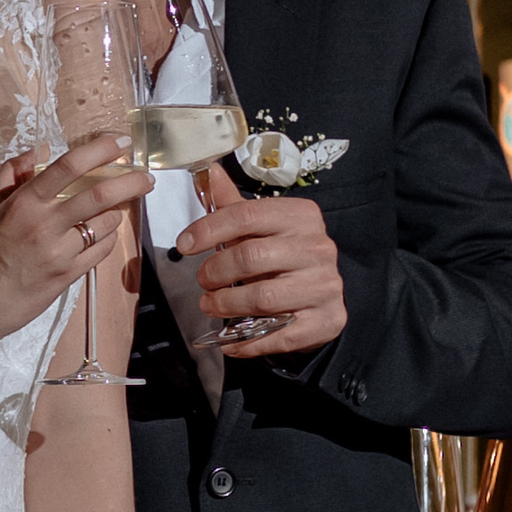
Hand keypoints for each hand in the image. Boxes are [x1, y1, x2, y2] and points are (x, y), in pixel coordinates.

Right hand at [0, 135, 153, 341]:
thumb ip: (9, 175)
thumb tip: (39, 150)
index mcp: (24, 203)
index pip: (68, 167)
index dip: (99, 151)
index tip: (119, 141)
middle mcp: (45, 225)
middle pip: (99, 195)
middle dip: (130, 181)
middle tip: (147, 176)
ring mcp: (59, 253)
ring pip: (105, 224)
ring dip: (119, 210)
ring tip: (121, 205)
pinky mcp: (67, 276)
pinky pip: (101, 250)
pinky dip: (109, 236)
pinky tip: (105, 231)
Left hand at [175, 162, 349, 355]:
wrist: (324, 295)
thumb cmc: (284, 257)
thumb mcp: (263, 228)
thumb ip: (234, 205)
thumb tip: (208, 170)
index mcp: (301, 216)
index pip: (246, 215)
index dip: (209, 229)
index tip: (184, 244)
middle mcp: (318, 248)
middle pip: (251, 257)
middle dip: (216, 271)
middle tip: (202, 281)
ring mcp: (325, 286)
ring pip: (264, 297)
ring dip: (227, 305)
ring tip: (211, 305)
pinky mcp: (327, 320)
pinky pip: (281, 335)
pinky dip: (249, 341)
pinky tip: (230, 341)